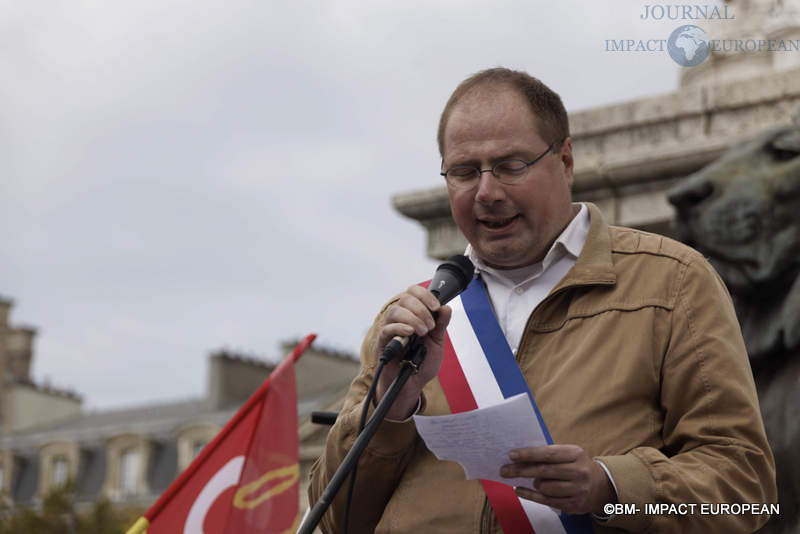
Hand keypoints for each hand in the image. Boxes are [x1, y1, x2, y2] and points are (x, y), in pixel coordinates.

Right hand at [375, 285, 451, 419]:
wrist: (413, 383)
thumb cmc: (421, 361)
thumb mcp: (437, 342)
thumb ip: (440, 325)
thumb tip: (446, 307)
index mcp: (413, 314)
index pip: (414, 292)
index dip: (425, 295)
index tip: (436, 307)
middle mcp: (400, 318)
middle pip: (405, 298)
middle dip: (421, 309)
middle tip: (430, 326)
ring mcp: (390, 329)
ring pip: (395, 311)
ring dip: (413, 319)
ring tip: (423, 333)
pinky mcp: (383, 342)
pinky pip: (387, 329)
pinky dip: (400, 328)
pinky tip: (410, 333)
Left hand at [500, 445, 615, 514]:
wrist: (601, 486)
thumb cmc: (576, 466)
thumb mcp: (568, 454)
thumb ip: (548, 454)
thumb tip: (520, 456)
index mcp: (576, 454)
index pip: (548, 454)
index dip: (528, 454)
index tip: (511, 455)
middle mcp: (579, 471)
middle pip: (544, 471)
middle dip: (521, 470)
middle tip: (504, 470)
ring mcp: (578, 489)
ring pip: (545, 487)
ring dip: (532, 483)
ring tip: (528, 480)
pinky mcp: (574, 504)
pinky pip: (546, 500)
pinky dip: (530, 495)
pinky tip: (519, 490)